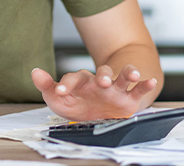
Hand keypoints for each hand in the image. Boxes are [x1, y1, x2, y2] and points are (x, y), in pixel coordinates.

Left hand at [31, 64, 157, 120]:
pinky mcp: (129, 98)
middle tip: (103, 81)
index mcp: (82, 82)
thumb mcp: (59, 99)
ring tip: (133, 74)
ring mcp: (115, 88)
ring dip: (128, 72)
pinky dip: (145, 84)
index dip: (67, 84)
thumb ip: (47, 86)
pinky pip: (138, 89)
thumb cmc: (77, 103)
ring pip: (123, 75)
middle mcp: (100, 82)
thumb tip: (34, 71)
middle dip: (103, 75)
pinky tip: (149, 80)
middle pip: (103, 72)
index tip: (60, 91)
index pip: (74, 79)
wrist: (97, 112)